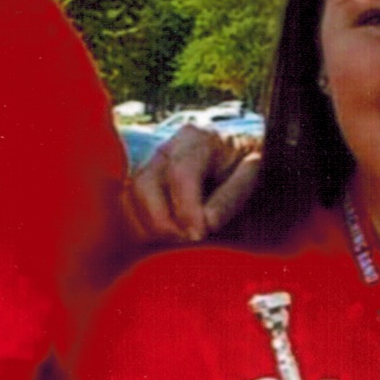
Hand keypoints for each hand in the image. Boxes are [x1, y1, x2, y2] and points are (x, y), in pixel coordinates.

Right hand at [125, 126, 262, 248]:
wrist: (238, 151)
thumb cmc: (246, 162)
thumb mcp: (251, 172)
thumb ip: (231, 197)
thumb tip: (206, 223)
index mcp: (196, 139)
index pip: (179, 174)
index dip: (185, 209)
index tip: (199, 235)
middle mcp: (166, 148)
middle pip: (143, 185)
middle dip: (163, 223)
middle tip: (189, 240)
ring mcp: (148, 164)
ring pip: (130, 198)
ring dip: (150, 228)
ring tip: (180, 239)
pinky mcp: (141, 182)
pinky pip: (127, 207)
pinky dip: (141, 227)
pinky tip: (166, 238)